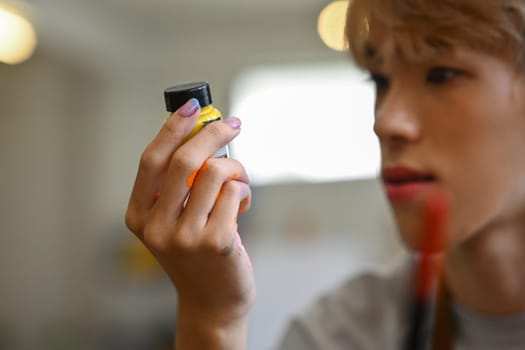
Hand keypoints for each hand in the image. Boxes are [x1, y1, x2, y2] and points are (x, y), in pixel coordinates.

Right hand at [125, 99, 253, 346]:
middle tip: (232, 124)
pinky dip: (244, 191)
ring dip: (235, 169)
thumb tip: (204, 135)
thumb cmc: (197, 254)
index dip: (172, 128)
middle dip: (213, 133)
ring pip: (215, 173)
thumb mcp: (174, 221)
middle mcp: (156, 227)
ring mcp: (185, 237)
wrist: (212, 302)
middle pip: (184, 160)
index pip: (151, 160)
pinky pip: (234, 193)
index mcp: (138, 216)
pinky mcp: (216, 242)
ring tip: (240, 182)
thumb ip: (180, 185)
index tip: (193, 107)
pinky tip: (242, 207)